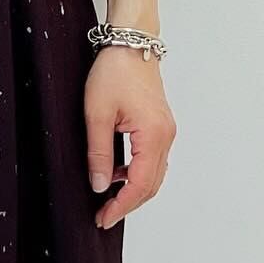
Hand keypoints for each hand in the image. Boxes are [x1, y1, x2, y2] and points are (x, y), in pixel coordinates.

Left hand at [84, 46, 174, 229]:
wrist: (131, 43)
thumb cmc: (115, 71)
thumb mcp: (97, 114)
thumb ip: (99, 153)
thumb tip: (100, 185)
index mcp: (153, 135)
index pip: (139, 185)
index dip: (121, 207)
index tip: (103, 219)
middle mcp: (166, 136)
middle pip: (151, 185)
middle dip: (128, 204)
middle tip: (103, 216)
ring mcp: (166, 132)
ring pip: (154, 175)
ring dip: (133, 191)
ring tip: (108, 200)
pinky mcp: (160, 127)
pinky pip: (152, 160)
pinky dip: (137, 174)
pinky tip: (117, 175)